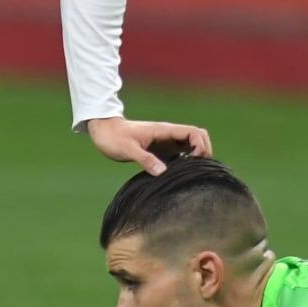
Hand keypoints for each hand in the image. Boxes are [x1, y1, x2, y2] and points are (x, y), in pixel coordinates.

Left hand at [86, 116, 211, 174]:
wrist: (103, 130)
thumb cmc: (113, 138)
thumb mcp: (127, 149)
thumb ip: (145, 159)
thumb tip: (163, 171)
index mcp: (164, 131)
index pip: (194, 133)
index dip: (201, 146)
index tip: (194, 162)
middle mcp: (168, 135)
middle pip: (198, 137)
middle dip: (204, 151)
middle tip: (198, 169)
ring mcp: (165, 142)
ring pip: (191, 145)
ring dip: (196, 157)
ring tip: (190, 174)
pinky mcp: (160, 150)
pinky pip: (180, 154)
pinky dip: (185, 163)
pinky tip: (179, 176)